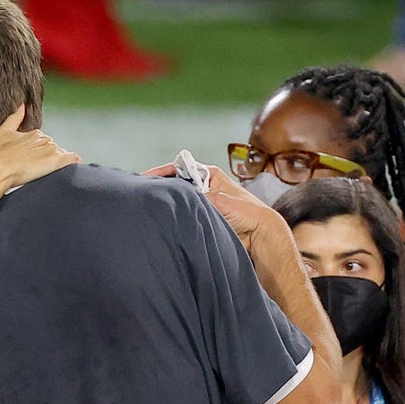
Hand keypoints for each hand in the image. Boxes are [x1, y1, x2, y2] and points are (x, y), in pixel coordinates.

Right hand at [0, 105, 80, 187]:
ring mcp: (51, 149)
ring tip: (47, 173)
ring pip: (61, 155)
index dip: (39, 152)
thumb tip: (22, 105)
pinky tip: (72, 169)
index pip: (44, 142)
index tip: (32, 161)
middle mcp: (45, 139)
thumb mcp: (3, 132)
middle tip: (38, 168)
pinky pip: (72, 159)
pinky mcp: (56, 160)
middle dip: (48, 157)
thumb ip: (14, 118)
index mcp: (35, 133)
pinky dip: (74, 163)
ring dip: (58, 163)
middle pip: (53, 149)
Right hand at [142, 161, 283, 252]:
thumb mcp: (217, 200)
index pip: (179, 168)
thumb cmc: (246, 212)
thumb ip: (195, 197)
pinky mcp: (202, 218)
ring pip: (179, 200)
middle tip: (144, 193)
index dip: (161, 173)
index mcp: (209, 174)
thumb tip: (174, 200)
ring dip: (168, 204)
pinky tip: (164, 219)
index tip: (144, 179)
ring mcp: (203, 202)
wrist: (260, 235)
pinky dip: (174, 216)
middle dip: (161, 188)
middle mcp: (205, 186)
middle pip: (176, 183)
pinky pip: (183, 214)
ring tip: (151, 206)